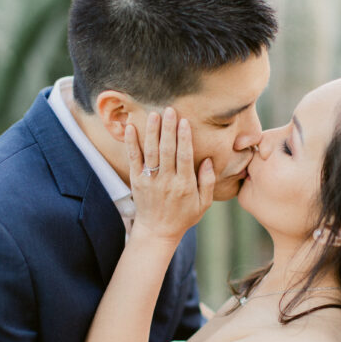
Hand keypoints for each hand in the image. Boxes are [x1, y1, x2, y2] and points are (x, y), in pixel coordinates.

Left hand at [125, 108, 213, 243]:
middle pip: (167, 151)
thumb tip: (209, 160)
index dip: (184, 138)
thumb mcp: (203, 203)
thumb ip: (208, 181)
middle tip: (169, 110)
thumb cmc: (184, 216)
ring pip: (151, 152)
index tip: (184, 121)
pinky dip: (132, 143)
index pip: (184, 157)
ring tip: (154, 114)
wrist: (157, 231)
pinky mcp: (137, 181)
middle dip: (168, 129)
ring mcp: (150, 181)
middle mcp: (166, 181)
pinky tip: (131, 128)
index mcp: (184, 185)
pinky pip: (134, 159)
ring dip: (152, 132)